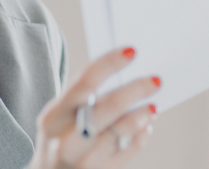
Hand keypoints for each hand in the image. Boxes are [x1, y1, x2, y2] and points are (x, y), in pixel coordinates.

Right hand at [28, 46, 160, 168]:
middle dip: (136, 90)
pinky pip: (128, 152)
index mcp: (52, 117)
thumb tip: (124, 74)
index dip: (110, 63)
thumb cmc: (58, 139)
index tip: (132, 51)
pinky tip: (145, 127)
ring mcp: (83, 161)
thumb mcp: (58, 118)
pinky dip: (140, 137)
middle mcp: (65, 140)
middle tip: (155, 80)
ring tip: (153, 106)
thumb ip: (83, 97)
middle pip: (109, 107)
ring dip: (142, 115)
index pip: (85, 82)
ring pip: (122, 131)